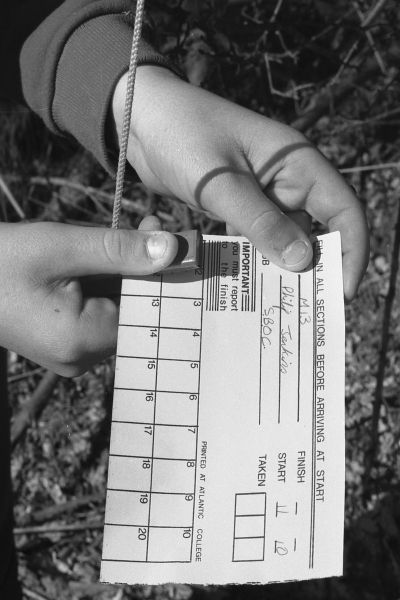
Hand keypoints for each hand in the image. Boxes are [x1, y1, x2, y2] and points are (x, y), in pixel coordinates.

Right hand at [0, 218, 176, 375]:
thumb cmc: (2, 260)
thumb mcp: (62, 247)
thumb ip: (119, 250)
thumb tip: (171, 248)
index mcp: (81, 341)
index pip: (144, 310)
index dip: (162, 274)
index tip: (173, 237)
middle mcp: (80, 358)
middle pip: (133, 311)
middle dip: (142, 269)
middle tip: (150, 227)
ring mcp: (71, 355)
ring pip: (116, 310)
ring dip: (121, 274)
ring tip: (116, 239)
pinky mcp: (64, 344)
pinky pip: (97, 314)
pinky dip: (103, 286)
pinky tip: (97, 260)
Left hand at [111, 66, 368, 300]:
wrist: (140, 116)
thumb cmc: (181, 135)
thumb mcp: (219, 182)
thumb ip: (259, 221)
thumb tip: (302, 262)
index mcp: (296, 162)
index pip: (343, 208)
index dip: (350, 250)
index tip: (342, 292)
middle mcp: (287, 179)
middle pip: (318, 229)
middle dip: (316, 268)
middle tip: (306, 309)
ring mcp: (262, 192)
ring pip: (285, 238)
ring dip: (282, 268)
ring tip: (276, 305)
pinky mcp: (239, 204)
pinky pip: (256, 237)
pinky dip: (254, 259)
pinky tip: (245, 285)